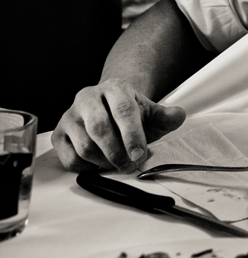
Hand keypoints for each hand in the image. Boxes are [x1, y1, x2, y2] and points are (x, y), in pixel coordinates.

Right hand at [52, 79, 185, 171]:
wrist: (108, 108)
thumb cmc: (132, 114)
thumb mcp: (152, 112)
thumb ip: (166, 116)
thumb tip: (178, 116)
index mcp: (114, 88)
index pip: (123, 111)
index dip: (132, 135)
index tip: (140, 155)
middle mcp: (87, 98)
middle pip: (99, 128)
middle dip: (117, 152)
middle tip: (130, 166)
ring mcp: (70, 116)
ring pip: (84, 146)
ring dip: (104, 162)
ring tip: (118, 164)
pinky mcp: (58, 134)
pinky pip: (69, 158)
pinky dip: (86, 168)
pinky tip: (100, 165)